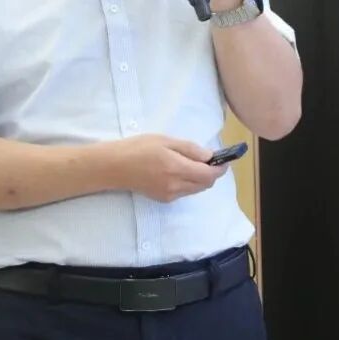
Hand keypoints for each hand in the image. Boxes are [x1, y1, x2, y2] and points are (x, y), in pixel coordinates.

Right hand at [109, 134, 227, 202]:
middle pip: (205, 184)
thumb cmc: (138, 148)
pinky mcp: (163, 199)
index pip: (209, 175)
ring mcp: (169, 195)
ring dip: (201, 178)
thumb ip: (190, 149)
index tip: (224, 159)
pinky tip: (179, 171)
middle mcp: (176, 186)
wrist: (114, 167)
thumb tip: (210, 156)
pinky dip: (189, 183)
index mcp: (177, 168)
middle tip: (208, 159)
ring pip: (196, 189)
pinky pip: (185, 192)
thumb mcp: (165, 140)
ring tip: (192, 163)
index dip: (220, 168)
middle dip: (211, 173)